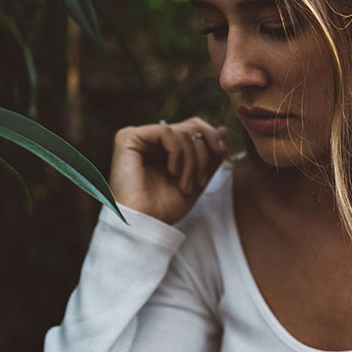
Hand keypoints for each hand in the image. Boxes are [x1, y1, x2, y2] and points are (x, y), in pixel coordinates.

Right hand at [109, 117, 227, 223]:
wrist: (145, 225)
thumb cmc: (166, 209)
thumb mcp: (197, 180)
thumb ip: (210, 156)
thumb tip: (223, 129)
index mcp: (164, 148)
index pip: (193, 127)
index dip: (211, 136)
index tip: (221, 153)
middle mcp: (150, 140)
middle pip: (190, 126)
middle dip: (203, 153)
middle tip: (202, 180)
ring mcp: (139, 138)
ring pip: (181, 131)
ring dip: (192, 160)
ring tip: (187, 185)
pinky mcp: (128, 138)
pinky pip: (166, 131)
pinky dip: (177, 152)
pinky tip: (173, 172)